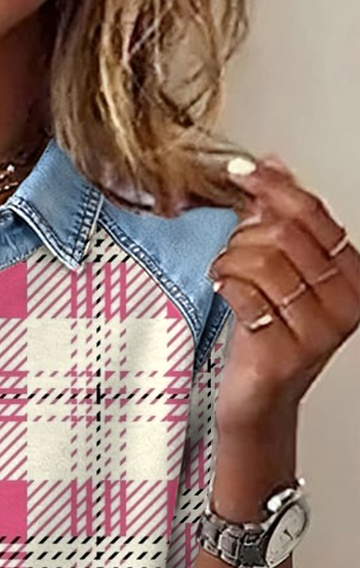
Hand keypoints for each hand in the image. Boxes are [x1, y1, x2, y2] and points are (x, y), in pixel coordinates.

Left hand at [207, 154, 358, 435]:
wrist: (259, 402)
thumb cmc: (268, 339)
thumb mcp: (280, 275)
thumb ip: (279, 221)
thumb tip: (271, 164)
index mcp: (351, 275)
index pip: (313, 214)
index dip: (273, 187)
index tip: (241, 173)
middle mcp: (344, 302)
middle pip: (285, 235)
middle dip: (244, 235)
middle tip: (230, 252)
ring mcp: (318, 331)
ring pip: (263, 262)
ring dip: (231, 260)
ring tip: (224, 273)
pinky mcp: (284, 353)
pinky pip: (245, 295)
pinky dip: (225, 285)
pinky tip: (221, 290)